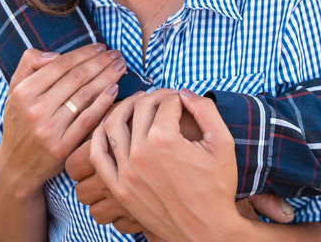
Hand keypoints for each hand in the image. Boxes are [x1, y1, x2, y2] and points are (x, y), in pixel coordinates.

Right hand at [0, 44, 125, 202]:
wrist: (15, 167)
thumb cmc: (20, 122)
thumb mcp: (13, 91)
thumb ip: (28, 65)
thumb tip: (54, 53)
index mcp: (23, 92)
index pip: (60, 65)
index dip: (84, 53)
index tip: (100, 46)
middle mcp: (35, 109)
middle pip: (76, 78)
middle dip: (101, 62)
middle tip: (117, 54)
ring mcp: (49, 130)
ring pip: (85, 96)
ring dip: (107, 77)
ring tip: (120, 67)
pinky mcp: (62, 148)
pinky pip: (88, 120)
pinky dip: (104, 103)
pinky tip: (115, 90)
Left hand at [91, 89, 243, 239]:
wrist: (206, 229)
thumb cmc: (217, 187)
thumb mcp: (222, 143)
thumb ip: (205, 109)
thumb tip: (184, 92)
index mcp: (165, 139)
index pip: (166, 101)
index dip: (178, 96)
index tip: (184, 100)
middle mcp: (140, 153)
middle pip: (141, 108)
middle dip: (155, 97)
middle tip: (166, 100)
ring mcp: (126, 172)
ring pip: (113, 124)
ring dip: (125, 107)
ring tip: (138, 105)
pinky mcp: (119, 188)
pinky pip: (97, 155)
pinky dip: (99, 135)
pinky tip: (110, 126)